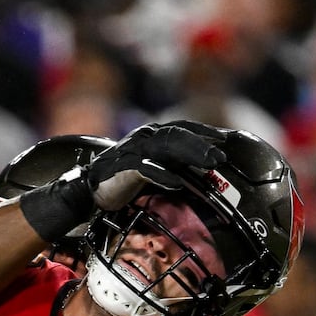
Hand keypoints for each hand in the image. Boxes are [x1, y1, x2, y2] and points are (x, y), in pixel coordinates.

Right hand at [84, 122, 227, 210]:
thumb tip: (205, 174)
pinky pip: (145, 168)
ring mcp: (133, 151)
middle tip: (221, 156)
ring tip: (209, 163)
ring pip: (165, 146)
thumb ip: (174, 166)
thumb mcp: (154, 169)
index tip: (225, 139)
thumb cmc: (125, 179)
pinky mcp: (122, 168)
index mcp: (153, 135)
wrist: (90, 188)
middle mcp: (144, 137)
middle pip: (177, 135)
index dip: (204, 131)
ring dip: (190, 154)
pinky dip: (162, 175)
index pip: (182, 127)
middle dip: (202, 144)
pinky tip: (177, 182)